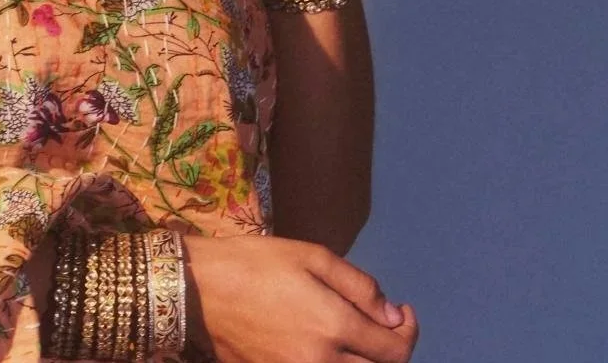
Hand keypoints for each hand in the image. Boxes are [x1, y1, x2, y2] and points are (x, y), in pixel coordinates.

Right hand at [184, 234, 419, 362]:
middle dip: (390, 351)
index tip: (402, 312)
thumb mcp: (308, 255)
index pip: (395, 350)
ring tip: (355, 337)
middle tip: (381, 326)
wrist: (198, 291)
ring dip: (362, 362)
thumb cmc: (254, 263)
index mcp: (333, 326)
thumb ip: (357, 285)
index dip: (409, 333)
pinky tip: (325, 345)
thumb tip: (393, 315)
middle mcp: (322, 361)